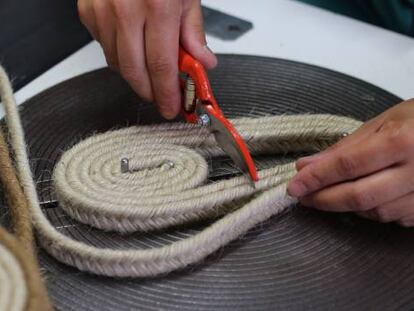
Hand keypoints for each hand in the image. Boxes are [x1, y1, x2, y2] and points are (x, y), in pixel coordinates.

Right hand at [77, 0, 216, 118]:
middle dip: (151, 92)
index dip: (167, 93)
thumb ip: (194, 32)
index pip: (161, 67)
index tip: (173, 107)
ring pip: (117, 64)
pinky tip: (133, 46)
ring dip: (137, 74)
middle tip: (163, 97)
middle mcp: (125, 10)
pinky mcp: (88, 12)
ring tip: (151, 70)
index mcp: (157, 6)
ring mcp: (102, 11)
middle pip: (135, 73)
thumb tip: (203, 63)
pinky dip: (120, 54)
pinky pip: (104, 47)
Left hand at [288, 99, 413, 226]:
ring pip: (377, 212)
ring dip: (348, 206)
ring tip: (331, 194)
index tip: (294, 186)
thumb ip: (344, 147)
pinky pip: (396, 217)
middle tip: (304, 196)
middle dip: (325, 199)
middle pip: (359, 196)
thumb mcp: (384, 122)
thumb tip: (306, 166)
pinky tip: (363, 199)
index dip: (316, 178)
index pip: (348, 165)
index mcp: (403, 141)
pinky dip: (372, 211)